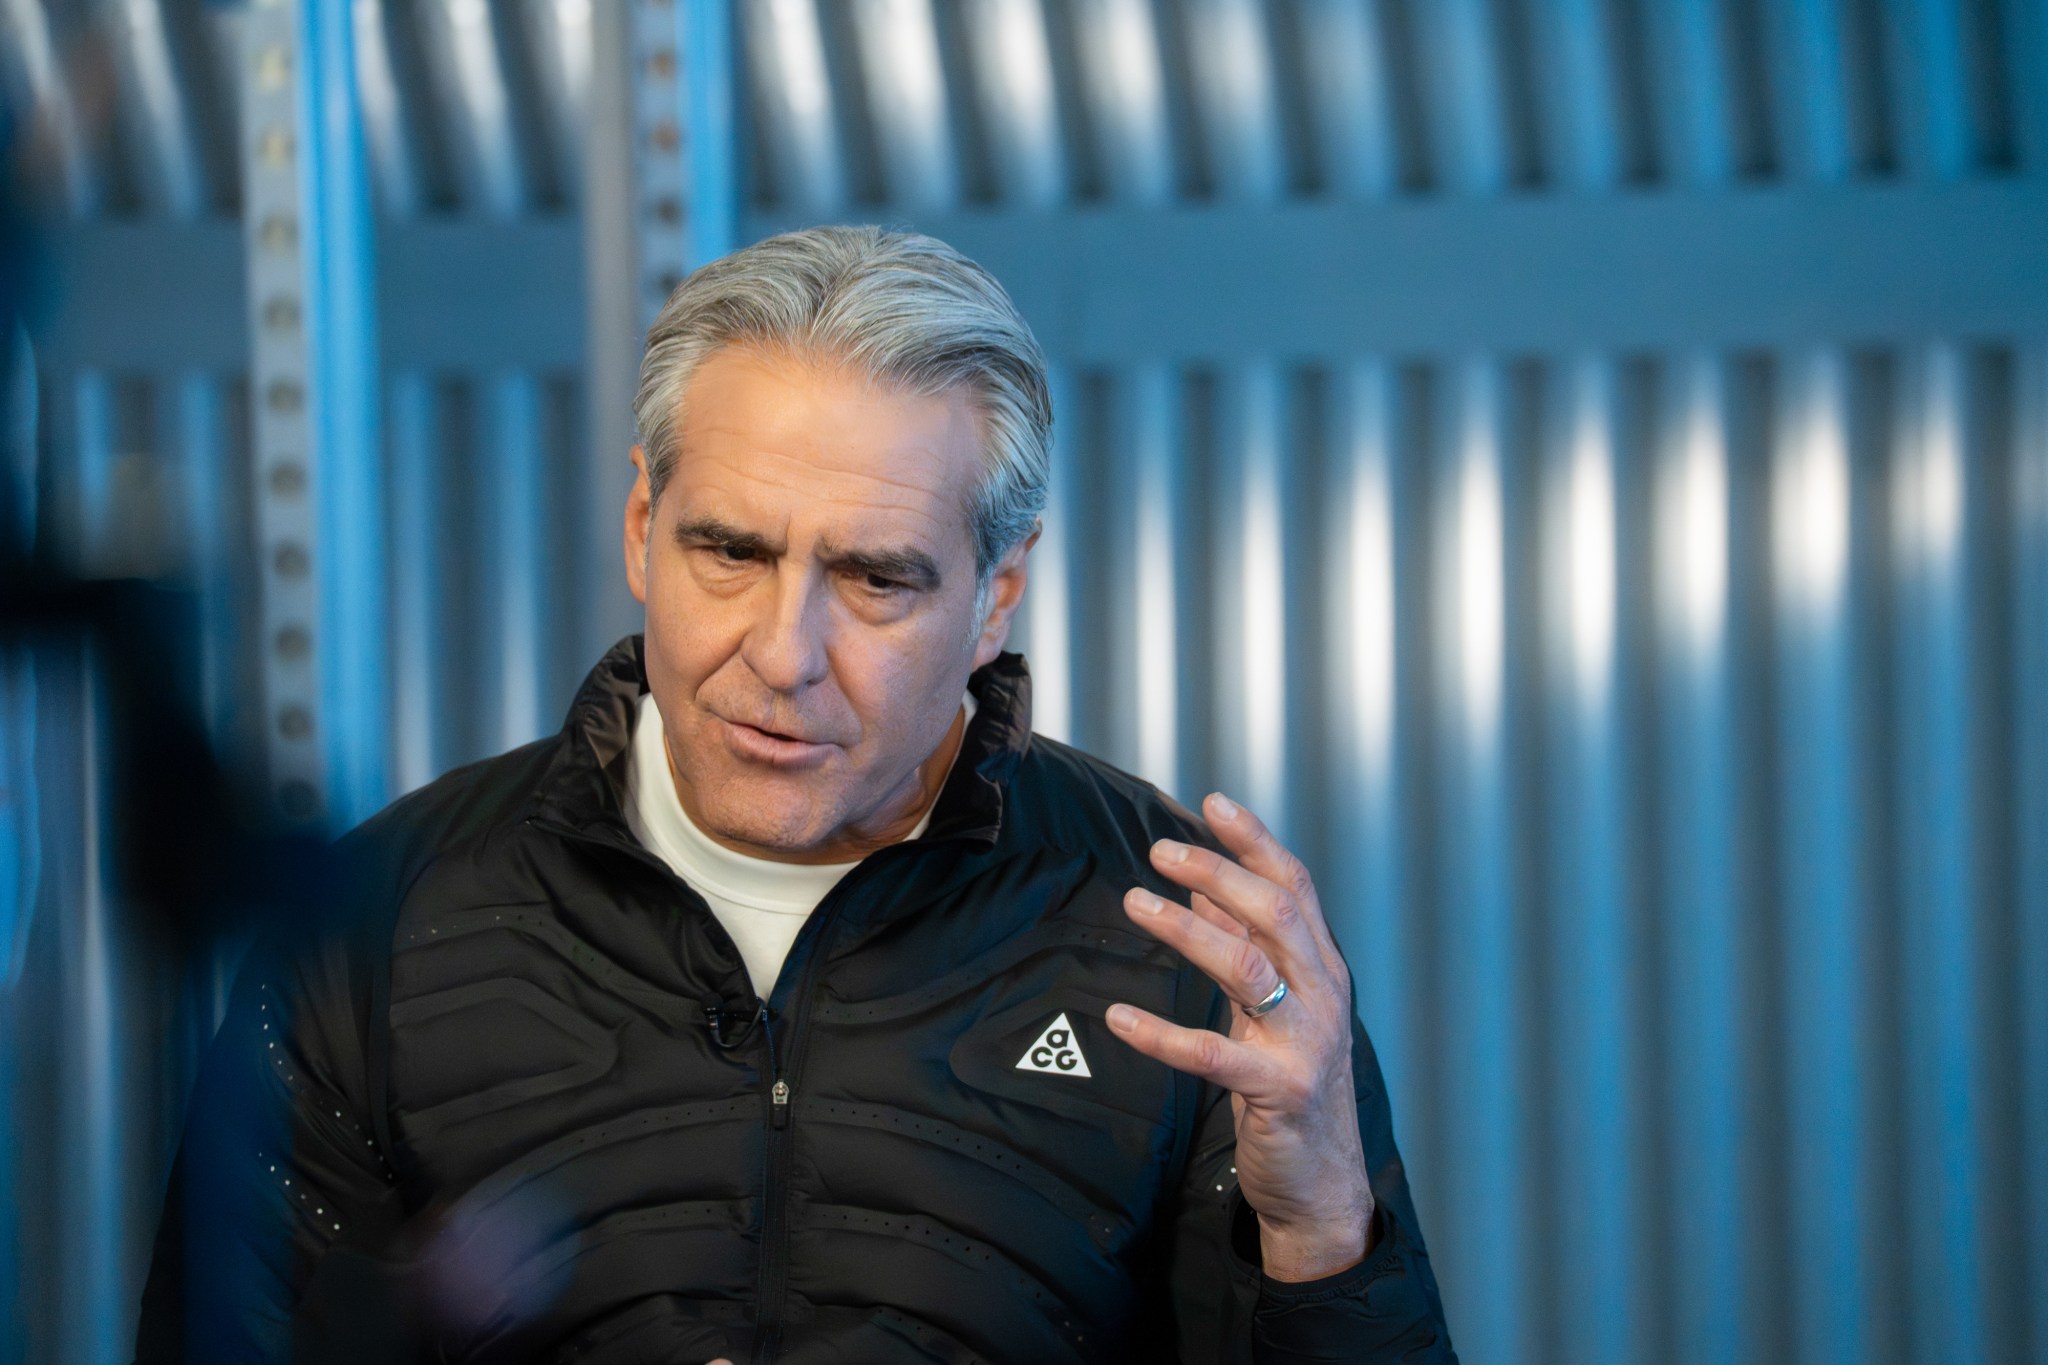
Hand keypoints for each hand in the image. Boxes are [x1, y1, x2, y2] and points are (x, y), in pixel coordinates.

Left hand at [1107, 793, 1373, 1281]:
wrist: (1322, 1183)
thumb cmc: (1292, 1084)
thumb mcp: (1271, 1006)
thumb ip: (1244, 943)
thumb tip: (1205, 882)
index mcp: (1321, 968)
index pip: (1294, 886)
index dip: (1255, 840)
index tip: (1212, 802)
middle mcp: (1322, 996)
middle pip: (1275, 913)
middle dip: (1218, 871)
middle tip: (1158, 851)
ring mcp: (1305, 1043)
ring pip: (1248, 968)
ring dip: (1188, 930)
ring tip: (1135, 903)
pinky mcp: (1279, 1091)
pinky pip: (1214, 1055)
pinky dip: (1163, 1034)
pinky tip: (1119, 1017)